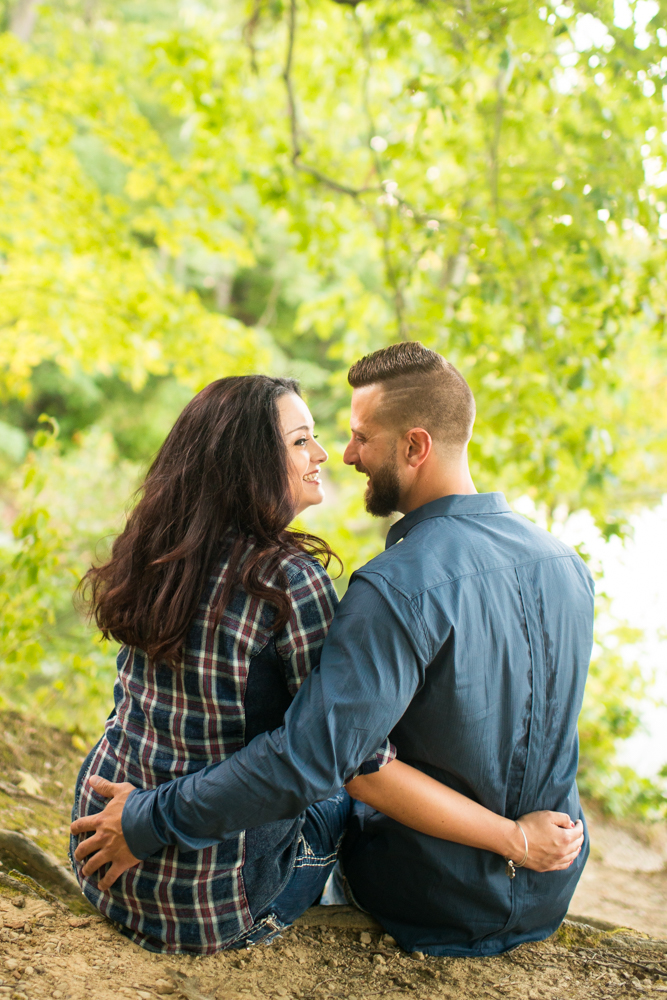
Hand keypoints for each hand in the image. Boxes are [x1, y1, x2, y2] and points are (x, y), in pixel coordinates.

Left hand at [70, 775, 140, 889]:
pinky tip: (101, 886)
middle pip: (83, 848)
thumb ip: (105, 786)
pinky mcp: (121, 862)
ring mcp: (110, 851)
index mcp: (101, 821)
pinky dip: (104, 883)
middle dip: (79, 853)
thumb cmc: (137, 803)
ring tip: (85, 872)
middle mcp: (102, 838)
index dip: (75, 828)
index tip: (72, 830)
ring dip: (87, 869)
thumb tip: (90, 778)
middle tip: (79, 855)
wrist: (152, 819)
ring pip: (93, 864)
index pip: (81, 825)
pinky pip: (109, 876)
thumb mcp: (121, 790)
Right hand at [510, 811, 583, 871]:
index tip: (578, 822)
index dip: (580, 826)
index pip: (578, 832)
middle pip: (577, 845)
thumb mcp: (547, 815)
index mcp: (565, 838)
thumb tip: (572, 825)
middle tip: (578, 832)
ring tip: (576, 844)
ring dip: (576, 849)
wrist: (514, 841)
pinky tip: (569, 858)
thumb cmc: (530, 825)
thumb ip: (563, 818)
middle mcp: (563, 852)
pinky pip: (564, 865)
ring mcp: (555, 861)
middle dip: (579, 837)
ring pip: (572, 856)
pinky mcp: (547, 867)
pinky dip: (569, 860)